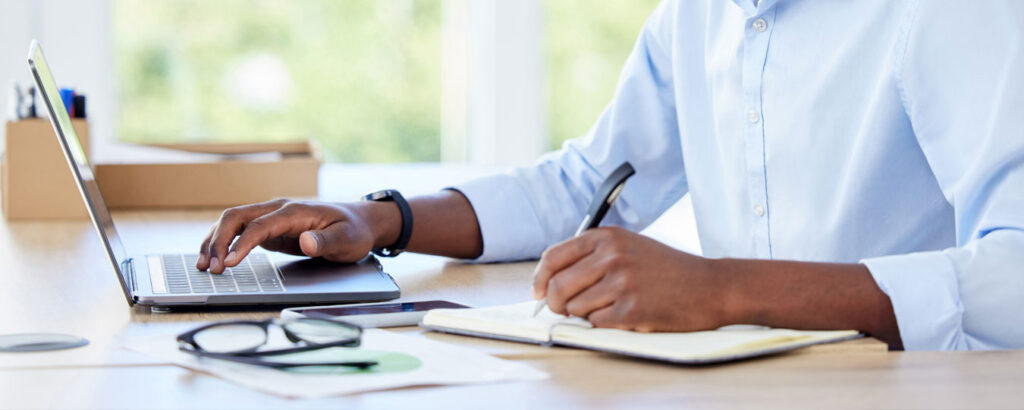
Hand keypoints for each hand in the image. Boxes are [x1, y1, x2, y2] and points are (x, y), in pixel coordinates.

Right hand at [196, 199, 398, 272]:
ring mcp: (272, 217)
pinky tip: (214, 260)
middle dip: (218, 241)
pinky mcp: (270, 228)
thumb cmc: (354, 230)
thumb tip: (306, 242)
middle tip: (209, 268)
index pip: (260, 224)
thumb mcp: (348, 239)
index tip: (228, 263)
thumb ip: (327, 241)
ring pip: (233, 222)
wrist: (360, 221)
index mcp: (295, 211)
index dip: (242, 243)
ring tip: (203, 267)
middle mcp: (278, 209)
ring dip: (214, 241)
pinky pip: (240, 231)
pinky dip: (223, 244)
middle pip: (237, 217)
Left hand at [532, 227, 734, 331]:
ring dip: (585, 314)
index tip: (537, 292)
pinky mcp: (631, 309)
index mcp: (607, 237)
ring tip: (609, 307)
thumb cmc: (666, 268)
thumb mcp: (628, 246)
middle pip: (558, 286)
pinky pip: (596, 323)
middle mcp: (612, 256)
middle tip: (563, 309)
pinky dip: (603, 324)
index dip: (539, 278)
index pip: (553, 257)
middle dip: (555, 303)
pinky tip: (624, 314)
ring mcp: (621, 282)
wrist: (709, 285)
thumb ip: (592, 255)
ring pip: (575, 307)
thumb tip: (548, 279)